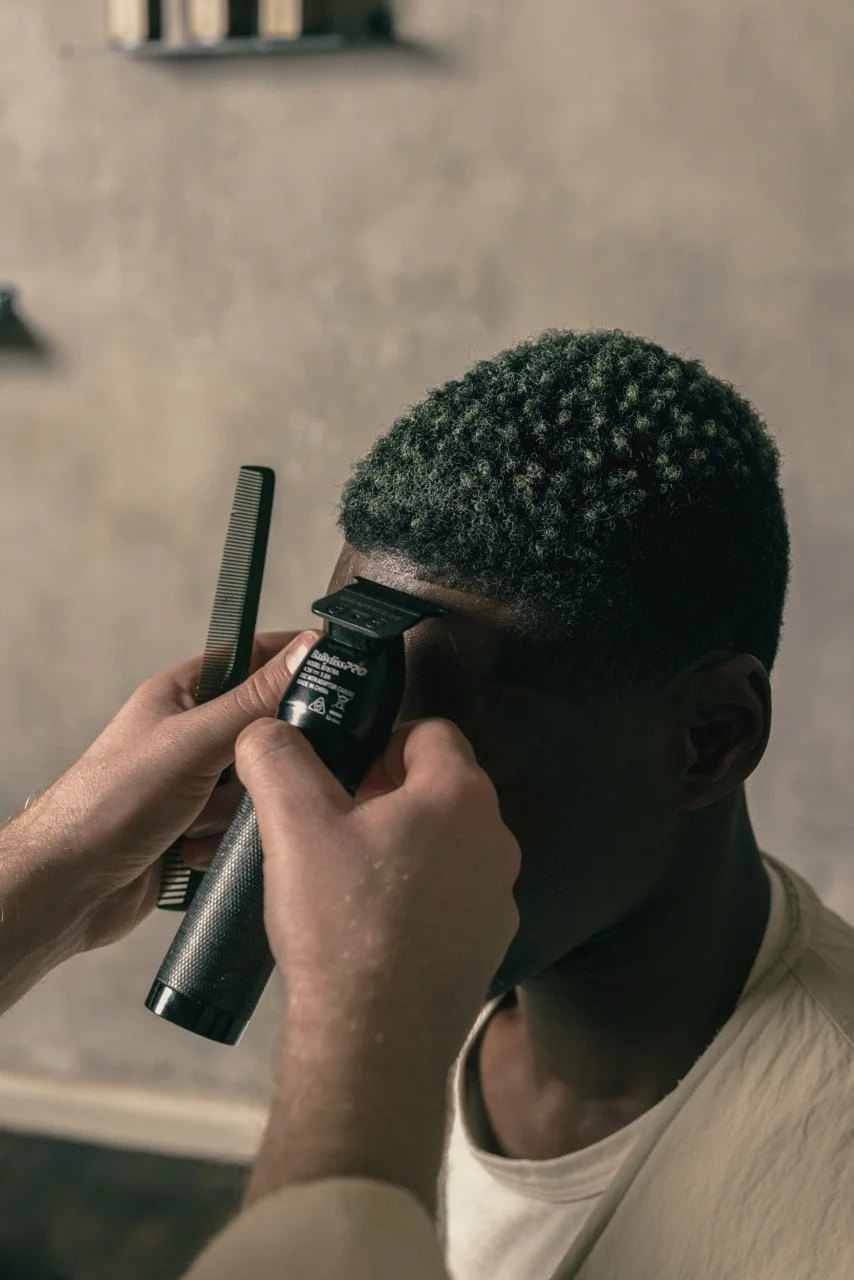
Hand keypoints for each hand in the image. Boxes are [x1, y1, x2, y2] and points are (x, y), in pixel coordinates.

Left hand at [1, 629, 319, 979]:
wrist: (67, 889)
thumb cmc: (106, 803)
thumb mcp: (192, 742)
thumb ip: (253, 700)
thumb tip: (307, 652)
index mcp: (180, 695)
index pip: (251, 659)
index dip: (293, 661)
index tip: (340, 672)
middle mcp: (188, 736)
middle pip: (263, 728)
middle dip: (273, 753)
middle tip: (285, 766)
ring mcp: (192, 785)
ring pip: (257, 782)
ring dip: (245, 806)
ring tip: (214, 819)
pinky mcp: (196, 831)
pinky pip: (241, 826)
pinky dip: (231, 840)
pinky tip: (204, 848)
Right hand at [235, 716, 520, 1070]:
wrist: (374, 1042)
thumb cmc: (340, 923)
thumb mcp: (292, 824)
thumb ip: (278, 758)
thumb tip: (267, 730)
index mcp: (459, 796)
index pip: (431, 732)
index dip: (381, 743)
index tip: (341, 775)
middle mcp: (495, 840)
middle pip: (441, 789)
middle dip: (388, 795)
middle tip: (334, 823)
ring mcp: (498, 897)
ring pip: (447, 845)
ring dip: (403, 846)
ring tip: (346, 878)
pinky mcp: (488, 946)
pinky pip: (452, 897)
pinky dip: (418, 897)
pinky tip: (372, 927)